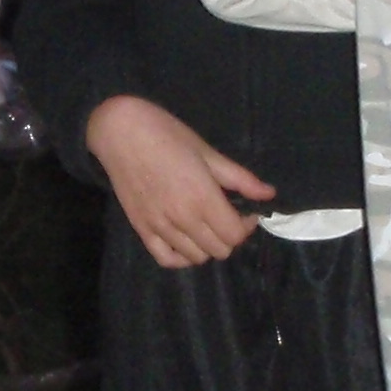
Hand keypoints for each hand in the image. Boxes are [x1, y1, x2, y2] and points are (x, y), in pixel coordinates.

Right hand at [86, 93, 272, 267]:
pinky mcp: (141, 229)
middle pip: (220, 250)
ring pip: (197, 257)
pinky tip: (186, 241)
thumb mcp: (208, 152)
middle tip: (227, 216)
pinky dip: (181, 257)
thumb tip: (269, 194)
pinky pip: (166, 260)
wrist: (120, 131)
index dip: (246, 225)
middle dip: (230, 235)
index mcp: (203, 198)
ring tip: (206, 224)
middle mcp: (183, 218)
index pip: (235, 235)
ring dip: (208, 245)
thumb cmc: (167, 134)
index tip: (245, 210)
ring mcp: (160, 227)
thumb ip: (240, 178)